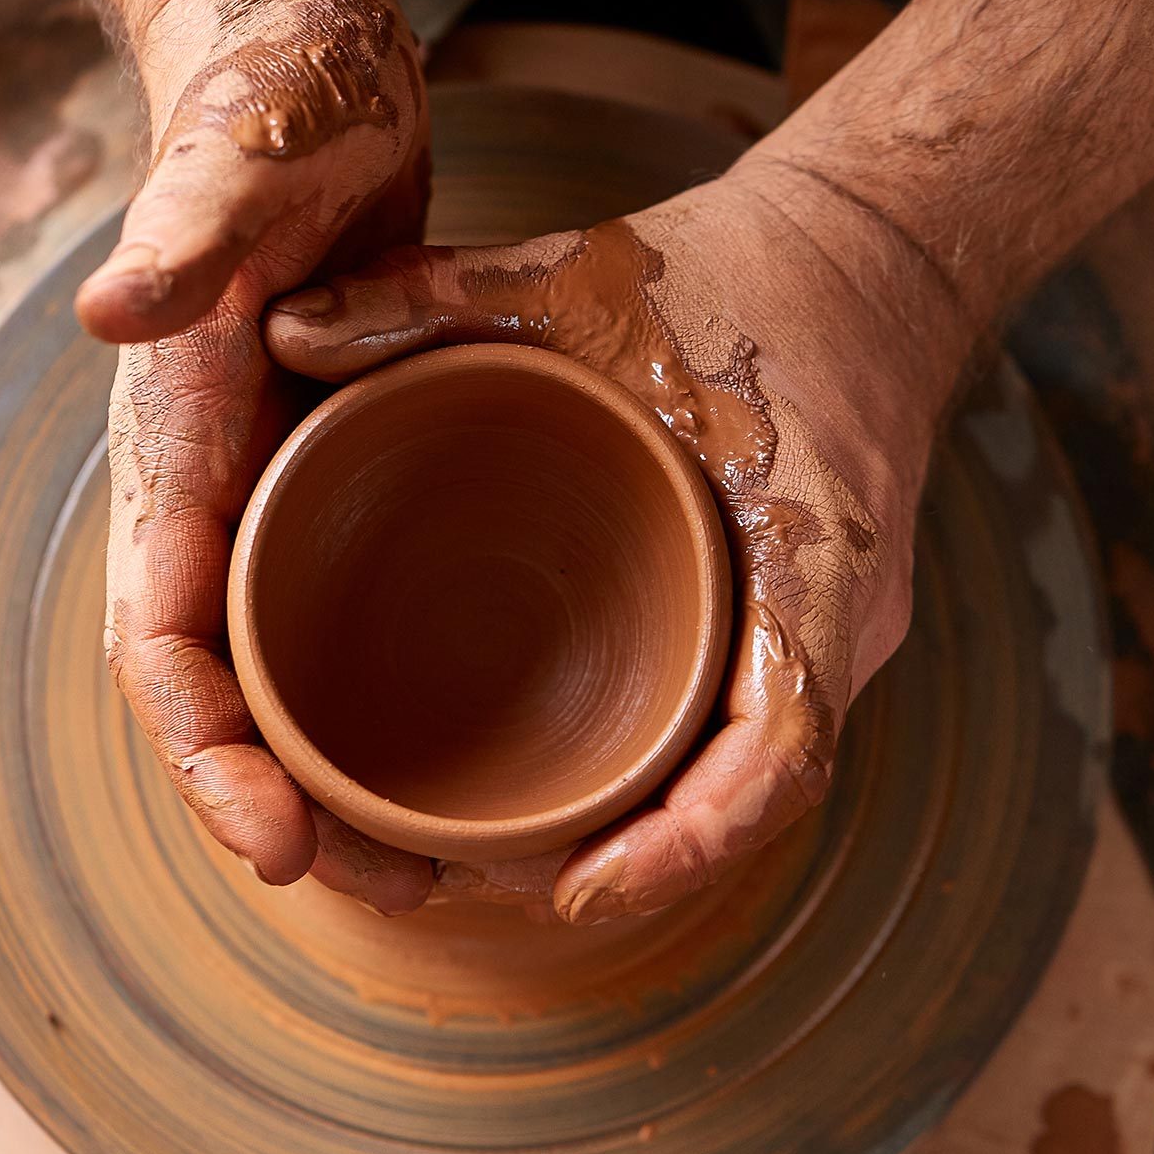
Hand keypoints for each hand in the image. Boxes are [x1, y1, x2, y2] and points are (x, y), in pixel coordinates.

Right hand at [92, 0, 442, 914]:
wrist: (298, 54)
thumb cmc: (271, 97)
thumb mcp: (241, 154)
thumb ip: (184, 226)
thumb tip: (109, 308)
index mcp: (174, 438)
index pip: (162, 635)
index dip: (208, 752)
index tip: (279, 842)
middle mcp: (205, 483)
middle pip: (215, 689)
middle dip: (272, 807)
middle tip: (380, 892)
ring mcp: (263, 482)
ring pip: (274, 670)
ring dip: (329, 776)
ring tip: (424, 868)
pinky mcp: (323, 464)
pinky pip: (332, 610)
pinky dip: (372, 693)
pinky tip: (448, 736)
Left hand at [262, 167, 968, 920]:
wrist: (872, 260)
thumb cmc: (738, 271)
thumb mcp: (584, 274)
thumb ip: (434, 297)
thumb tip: (281, 331)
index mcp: (809, 544)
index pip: (781, 752)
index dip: (686, 843)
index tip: (578, 893)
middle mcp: (843, 614)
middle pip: (758, 793)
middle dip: (642, 862)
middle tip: (495, 887)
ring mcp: (841, 626)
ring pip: (754, 775)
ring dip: (655, 829)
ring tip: (517, 863)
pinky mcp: (814, 620)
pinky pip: (749, 727)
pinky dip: (674, 775)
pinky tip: (577, 786)